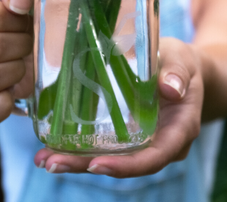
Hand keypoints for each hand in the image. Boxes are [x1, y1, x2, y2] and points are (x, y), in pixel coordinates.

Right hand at [0, 0, 35, 126]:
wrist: (1, 43)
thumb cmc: (8, 16)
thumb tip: (20, 1)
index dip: (19, 19)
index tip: (21, 20)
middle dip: (22, 43)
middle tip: (24, 41)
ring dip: (17, 68)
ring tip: (18, 61)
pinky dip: (5, 102)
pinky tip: (12, 90)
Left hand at [33, 36, 203, 176]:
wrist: (180, 68)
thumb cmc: (182, 62)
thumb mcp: (182, 60)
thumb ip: (177, 73)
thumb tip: (171, 89)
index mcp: (180, 129)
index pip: (155, 156)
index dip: (127, 165)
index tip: (97, 164)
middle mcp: (161, 142)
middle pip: (127, 164)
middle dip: (89, 166)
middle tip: (53, 163)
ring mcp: (144, 140)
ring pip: (113, 158)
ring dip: (78, 161)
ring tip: (44, 159)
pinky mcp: (129, 133)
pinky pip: (107, 145)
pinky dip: (81, 148)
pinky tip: (54, 146)